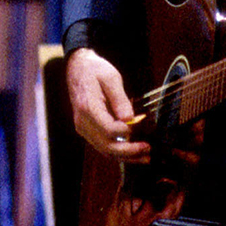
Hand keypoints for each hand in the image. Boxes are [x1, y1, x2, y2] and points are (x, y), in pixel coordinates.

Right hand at [65, 47, 147, 162]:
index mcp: (88, 108)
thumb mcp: (111, 78)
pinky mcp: (87, 130)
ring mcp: (83, 128)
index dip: (128, 132)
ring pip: (105, 150)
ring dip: (126, 157)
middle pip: (107, 146)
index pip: (110, 130)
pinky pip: (103, 146)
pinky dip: (119, 153)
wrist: (77, 68)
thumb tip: (130, 119)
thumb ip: (120, 100)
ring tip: (146, 157)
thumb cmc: (94, 70)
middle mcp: (83, 122)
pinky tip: (133, 153)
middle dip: (130, 151)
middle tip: (148, 149)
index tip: (143, 125)